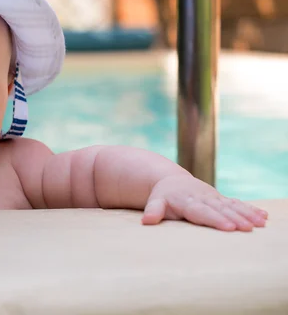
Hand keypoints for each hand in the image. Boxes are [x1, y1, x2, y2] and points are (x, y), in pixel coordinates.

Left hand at [141, 175, 267, 230]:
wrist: (171, 181)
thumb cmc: (163, 197)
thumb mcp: (155, 202)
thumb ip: (153, 211)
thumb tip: (146, 221)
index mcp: (187, 201)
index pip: (203, 212)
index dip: (215, 219)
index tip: (228, 227)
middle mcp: (203, 198)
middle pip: (220, 210)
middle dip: (235, 218)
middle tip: (248, 228)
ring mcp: (213, 197)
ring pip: (232, 206)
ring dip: (247, 214)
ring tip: (260, 223)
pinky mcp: (220, 198)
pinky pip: (236, 203)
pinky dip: (250, 209)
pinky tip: (263, 217)